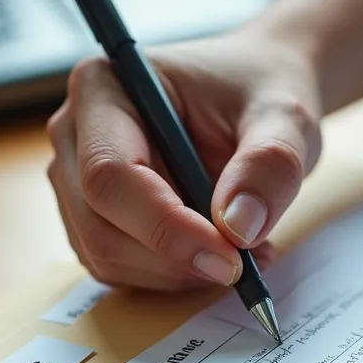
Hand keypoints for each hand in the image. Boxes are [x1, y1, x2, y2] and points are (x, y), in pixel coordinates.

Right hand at [46, 31, 321, 289]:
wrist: (257, 100)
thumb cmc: (262, 91)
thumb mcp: (286, 116)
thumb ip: (270, 164)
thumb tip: (238, 228)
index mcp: (105, 86)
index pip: (111, 173)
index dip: (165, 226)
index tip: (229, 257)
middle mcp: (76, 133)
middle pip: (99, 224)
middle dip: (174, 258)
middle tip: (244, 263)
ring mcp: (77, 180)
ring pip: (106, 257)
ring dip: (177, 272)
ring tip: (243, 250)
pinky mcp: (95, 218)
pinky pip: (120, 269)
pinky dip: (173, 276)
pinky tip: (219, 252)